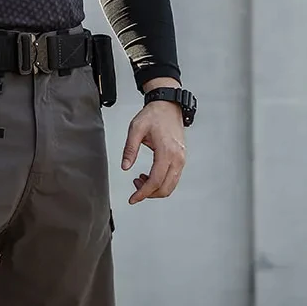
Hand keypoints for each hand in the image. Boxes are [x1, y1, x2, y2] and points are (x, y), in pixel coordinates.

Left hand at [121, 81, 186, 204]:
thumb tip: (125, 166)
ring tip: (139, 179)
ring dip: (154, 189)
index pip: (155, 181)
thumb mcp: (136, 129)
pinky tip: (149, 176)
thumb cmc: (154, 115)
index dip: (143, 193)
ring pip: (170, 186)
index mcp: (166, 151)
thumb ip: (129, 149)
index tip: (133, 199)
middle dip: (148, 193)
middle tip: (134, 187)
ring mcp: (181, 159)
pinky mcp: (181, 159)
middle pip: (164, 188)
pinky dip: (161, 183)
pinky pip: (173, 179)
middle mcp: (177, 157)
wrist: (168, 106)